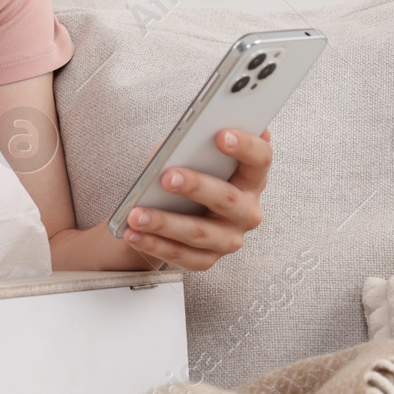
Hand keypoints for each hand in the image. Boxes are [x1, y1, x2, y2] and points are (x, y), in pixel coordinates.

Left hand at [119, 128, 270, 271]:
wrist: (172, 209)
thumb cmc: (185, 171)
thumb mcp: (188, 153)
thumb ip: (189, 146)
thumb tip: (175, 146)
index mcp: (251, 178)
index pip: (260, 159)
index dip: (246, 146)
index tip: (221, 134)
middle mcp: (247, 211)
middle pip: (227, 199)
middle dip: (196, 187)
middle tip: (166, 177)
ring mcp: (229, 238)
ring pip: (199, 233)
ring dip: (165, 223)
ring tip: (136, 214)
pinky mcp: (208, 259)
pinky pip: (182, 255)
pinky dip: (154, 244)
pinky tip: (133, 233)